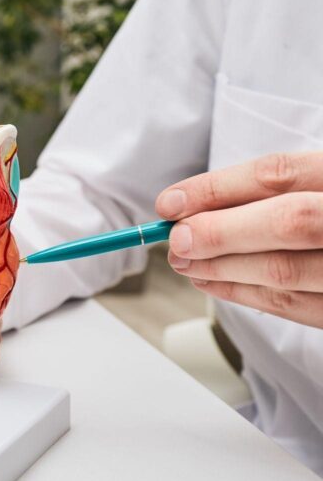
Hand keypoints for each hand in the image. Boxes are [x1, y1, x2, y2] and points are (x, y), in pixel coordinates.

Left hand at [156, 152, 322, 327]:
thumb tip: (192, 205)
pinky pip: (297, 306)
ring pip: (288, 272)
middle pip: (288, 222)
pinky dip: (247, 295)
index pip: (280, 174)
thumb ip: (276, 188)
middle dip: (221, 232)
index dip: (217, 188)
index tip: (171, 202)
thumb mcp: (318, 181)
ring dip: (223, 269)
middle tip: (177, 240)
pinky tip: (214, 284)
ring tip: (185, 262)